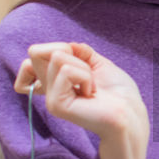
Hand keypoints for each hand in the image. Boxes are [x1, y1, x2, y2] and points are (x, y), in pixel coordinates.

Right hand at [14, 42, 150, 158]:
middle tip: (86, 70)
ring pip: (56, 57)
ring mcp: (51, 97)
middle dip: (66, 50)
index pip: (29, 62)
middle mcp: (49, 89)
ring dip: (83, 67)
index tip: (70, 59)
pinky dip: (85, 76)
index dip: (43, 51)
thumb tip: (66, 45)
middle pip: (36, 52)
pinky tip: (90, 94)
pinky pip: (66, 71)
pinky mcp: (56, 104)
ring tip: (92, 86)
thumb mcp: (97, 62)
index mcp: (56, 80)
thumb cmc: (118, 91)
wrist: (129, 113)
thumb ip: (78, 51)